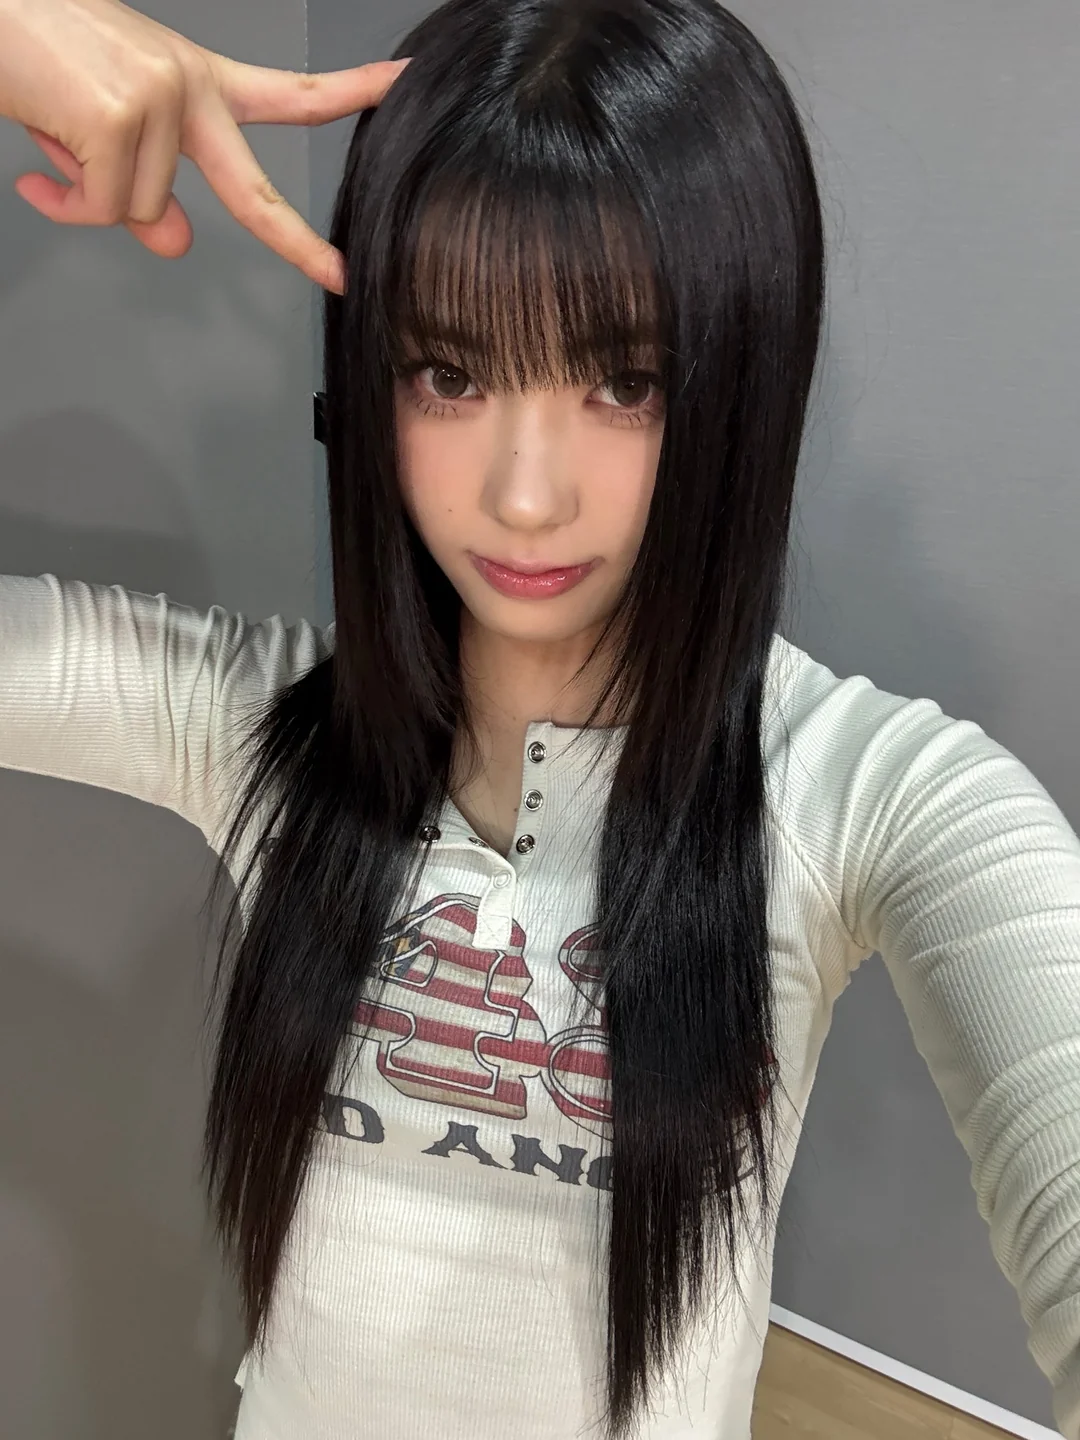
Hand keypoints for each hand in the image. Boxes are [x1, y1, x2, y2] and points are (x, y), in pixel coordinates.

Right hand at [0, 0, 408, 292]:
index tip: (399, 87)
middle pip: (250, 191)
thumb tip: (177, 243)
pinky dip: (67, 204)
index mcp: (196, 79)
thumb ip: (149, 191)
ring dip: (91, 196)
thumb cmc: (38, 56)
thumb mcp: (105, 130)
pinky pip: (105, 208)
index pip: (285, 93)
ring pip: (143, 210)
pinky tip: (39, 171)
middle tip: (338, 275)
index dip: (347, 90)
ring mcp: (156, 102)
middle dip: (297, 243)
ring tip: (55, 146)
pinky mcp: (116, 119)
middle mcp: (186, 87)